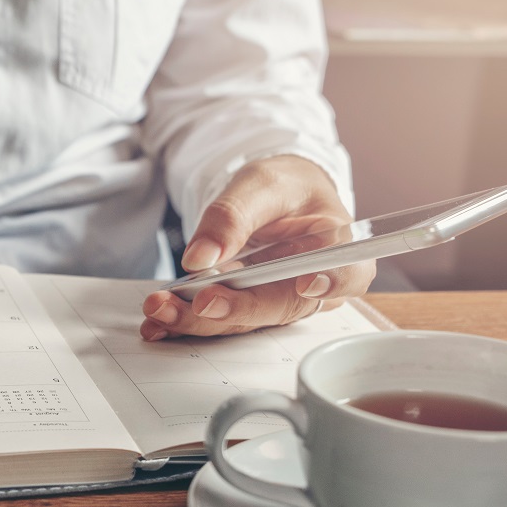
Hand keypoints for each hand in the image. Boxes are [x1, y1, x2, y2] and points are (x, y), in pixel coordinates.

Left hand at [140, 155, 372, 339]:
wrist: (273, 196)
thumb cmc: (284, 187)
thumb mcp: (262, 183)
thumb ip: (234, 216)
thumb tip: (201, 257)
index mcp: (337, 249)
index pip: (348, 274)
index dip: (332, 284)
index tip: (306, 284)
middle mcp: (313, 286)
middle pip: (280, 308)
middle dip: (234, 311)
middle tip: (196, 304)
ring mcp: (277, 301)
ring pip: (244, 321)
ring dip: (198, 321)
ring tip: (159, 310)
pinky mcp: (247, 307)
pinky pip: (220, 319)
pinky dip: (186, 321)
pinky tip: (157, 322)